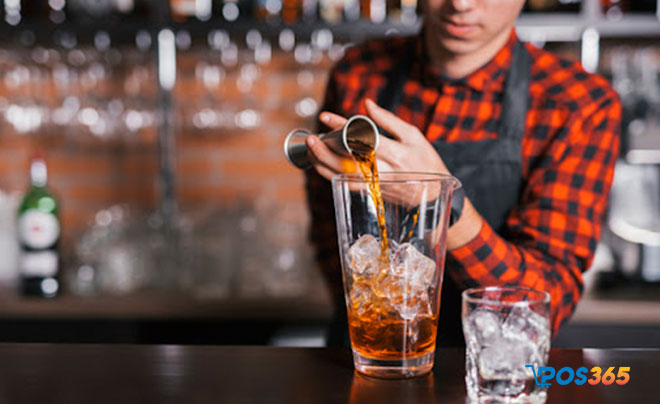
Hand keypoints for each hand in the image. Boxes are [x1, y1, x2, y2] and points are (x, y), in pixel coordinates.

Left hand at [307, 98, 482, 249]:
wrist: (433, 194)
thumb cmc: (425, 160)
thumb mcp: (413, 136)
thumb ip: (388, 120)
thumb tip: (367, 104)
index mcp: (397, 154)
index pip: (364, 137)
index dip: (342, 126)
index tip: (325, 116)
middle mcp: (385, 171)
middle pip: (349, 161)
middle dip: (326, 150)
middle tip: (311, 138)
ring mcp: (377, 184)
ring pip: (345, 176)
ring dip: (324, 163)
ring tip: (310, 148)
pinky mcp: (372, 193)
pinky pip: (346, 185)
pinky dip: (330, 175)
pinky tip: (318, 164)